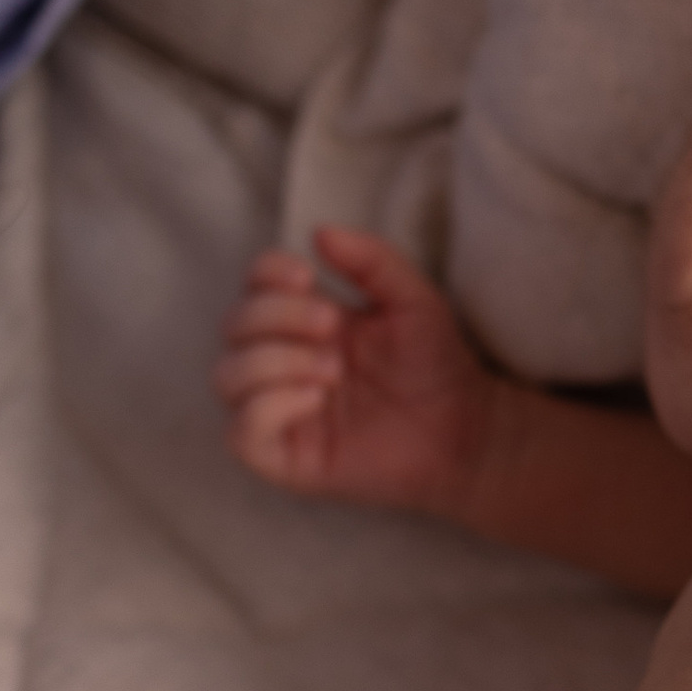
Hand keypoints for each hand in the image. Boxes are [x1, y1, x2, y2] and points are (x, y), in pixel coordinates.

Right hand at [218, 226, 494, 507]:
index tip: (305, 276)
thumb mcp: (413, 299)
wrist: (465, 430)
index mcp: (305, 322)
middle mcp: (282, 364)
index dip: (265, 274)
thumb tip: (319, 232)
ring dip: (272, 361)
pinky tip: (315, 400)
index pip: (254, 287)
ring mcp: (279, 411)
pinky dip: (267, 408)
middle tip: (331, 325)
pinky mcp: (284, 459)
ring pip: (226, 377)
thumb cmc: (438, 365)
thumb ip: (371, 260)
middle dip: (276, 316)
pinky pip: (240, 434)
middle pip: (233, 325)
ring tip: (332, 369)